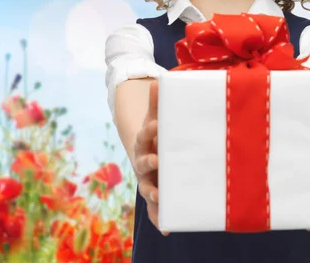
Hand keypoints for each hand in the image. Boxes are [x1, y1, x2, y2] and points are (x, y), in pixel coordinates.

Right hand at [132, 80, 168, 235]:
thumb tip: (159, 80)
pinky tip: (166, 228)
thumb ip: (159, 102)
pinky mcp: (157, 193)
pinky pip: (156, 208)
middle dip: (150, 162)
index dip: (149, 131)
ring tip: (158, 195)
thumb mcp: (158, 116)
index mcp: (145, 140)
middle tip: (157, 159)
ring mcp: (149, 178)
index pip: (145, 134)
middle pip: (143, 162)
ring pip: (148, 186)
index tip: (155, 128)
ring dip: (153, 192)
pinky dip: (159, 218)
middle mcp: (143, 161)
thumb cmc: (159, 131)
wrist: (151, 151)